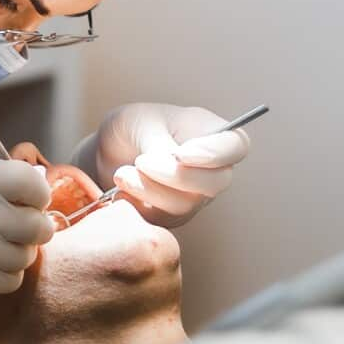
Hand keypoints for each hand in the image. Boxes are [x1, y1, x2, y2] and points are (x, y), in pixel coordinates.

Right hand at [0, 160, 53, 335]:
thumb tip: (36, 183)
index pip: (29, 182)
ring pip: (25, 256)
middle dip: (34, 229)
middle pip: (36, 224)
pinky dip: (3, 276)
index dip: (38, 193)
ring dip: (17, 255)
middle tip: (20, 230)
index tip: (31, 200)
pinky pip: (9, 281)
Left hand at [72, 103, 251, 227]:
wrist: (107, 153)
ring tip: (123, 173)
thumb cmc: (132, 128)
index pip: (236, 146)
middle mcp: (210, 168)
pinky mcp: (171, 217)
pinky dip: (138, 206)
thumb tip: (172, 164)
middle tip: (142, 162)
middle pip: (216, 182)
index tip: (182, 154)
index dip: (216, 154)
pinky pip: (161, 221)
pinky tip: (120, 190)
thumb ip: (160, 142)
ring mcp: (193, 196)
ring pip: (186, 204)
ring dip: (151, 190)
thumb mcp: (140, 122)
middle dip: (177, 176)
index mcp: (211, 133)